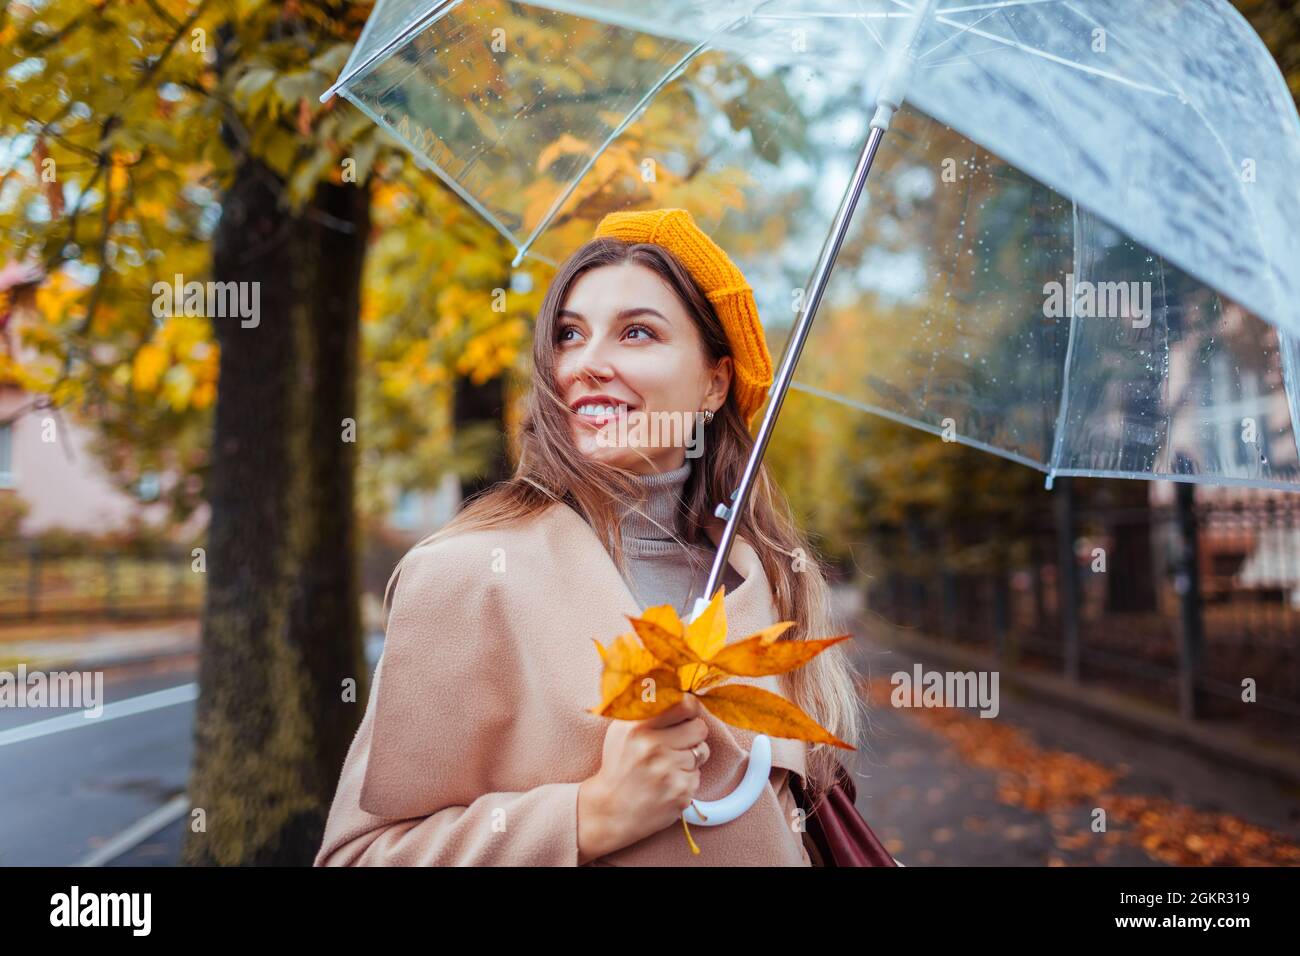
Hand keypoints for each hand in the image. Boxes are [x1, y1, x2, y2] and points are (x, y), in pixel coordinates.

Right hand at [577, 694, 710, 861]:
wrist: (610, 811)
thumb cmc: (619, 766)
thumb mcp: (621, 730)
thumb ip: (646, 708)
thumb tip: (676, 687)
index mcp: (637, 727)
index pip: (684, 704)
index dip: (690, 708)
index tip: (686, 713)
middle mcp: (652, 747)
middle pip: (700, 727)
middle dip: (693, 734)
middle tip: (677, 743)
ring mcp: (668, 771)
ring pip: (702, 752)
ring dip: (690, 759)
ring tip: (667, 766)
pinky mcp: (680, 792)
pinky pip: (698, 776)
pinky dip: (686, 780)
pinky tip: (667, 784)